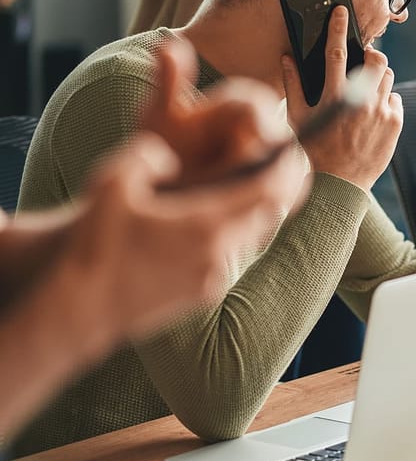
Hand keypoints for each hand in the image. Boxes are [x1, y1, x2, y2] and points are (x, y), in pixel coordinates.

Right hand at [63, 48, 309, 337]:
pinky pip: (228, 259)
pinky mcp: (201, 297)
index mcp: (206, 225)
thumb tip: (166, 155)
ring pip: (249, 239)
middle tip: (272, 165)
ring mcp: (213, 280)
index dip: (287, 168)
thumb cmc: (91, 246)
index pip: (269, 192)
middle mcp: (219, 255)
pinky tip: (202, 227)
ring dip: (249, 215)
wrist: (76, 310)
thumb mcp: (110, 183)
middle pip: (268, 216)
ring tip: (235, 192)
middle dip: (272, 189)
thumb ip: (145, 155)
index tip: (293, 149)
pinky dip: (226, 238)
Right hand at [280, 5, 403, 190]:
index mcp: (334, 96)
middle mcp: (361, 101)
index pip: (336, 53)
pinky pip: (395, 99)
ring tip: (364, 92)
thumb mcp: (297, 118)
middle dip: (371, 54)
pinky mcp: (395, 124)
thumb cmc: (314, 151)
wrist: (339, 185)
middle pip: (376, 60)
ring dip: (377, 78)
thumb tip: (287, 57)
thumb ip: (293, 85)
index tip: (341, 11)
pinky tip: (372, 114)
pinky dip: (386, 101)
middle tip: (364, 59)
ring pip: (388, 78)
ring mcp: (381, 112)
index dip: (338, 28)